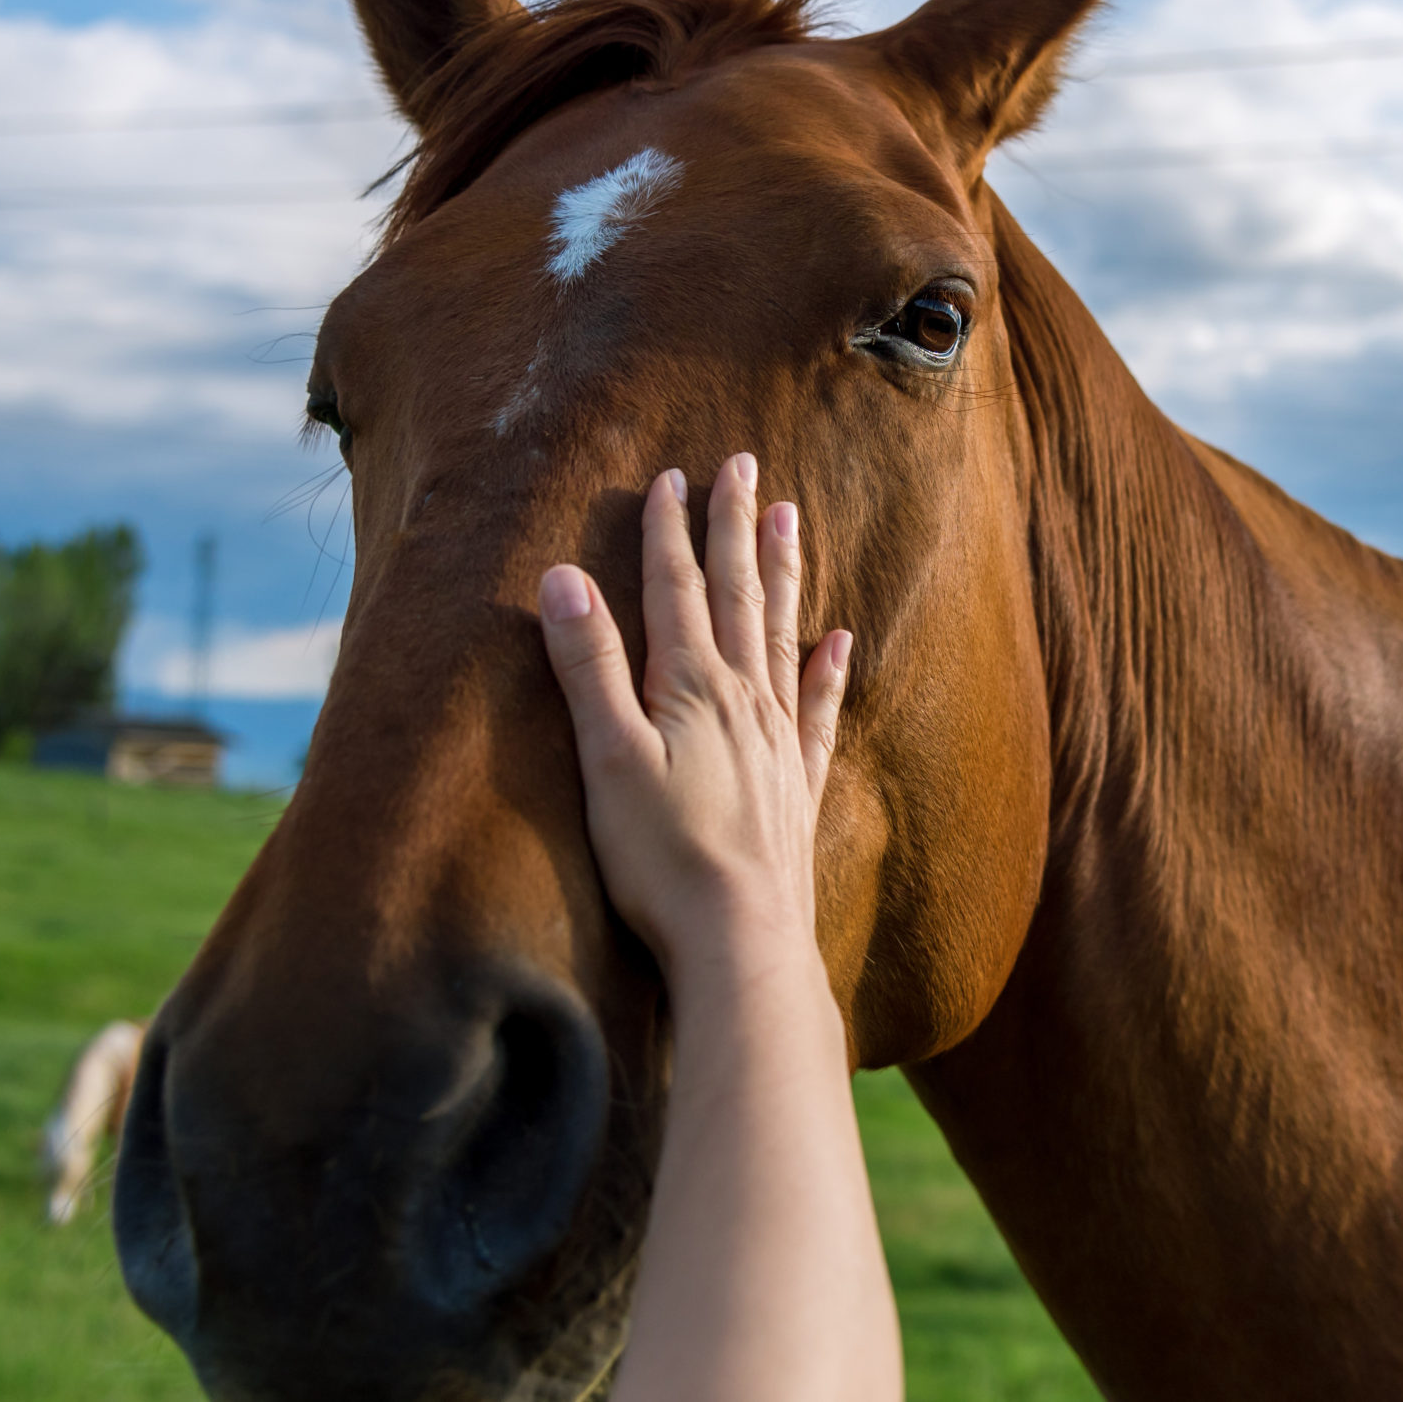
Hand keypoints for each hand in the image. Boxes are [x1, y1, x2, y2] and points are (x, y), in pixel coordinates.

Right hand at [536, 454, 852, 987]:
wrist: (742, 937)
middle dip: (735, 527)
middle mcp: (744, 700)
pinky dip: (829, 669)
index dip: (671, 532)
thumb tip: (561, 576)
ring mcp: (777, 740)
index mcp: (690, 688)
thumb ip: (587, 666)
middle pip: (737, 595)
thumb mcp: (608, 758)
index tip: (672, 476)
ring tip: (791, 518)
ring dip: (781, 573)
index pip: (676, 591)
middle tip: (744, 465)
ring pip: (782, 633)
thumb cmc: (663, 859)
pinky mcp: (796, 785)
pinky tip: (841, 641)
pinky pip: (818, 709)